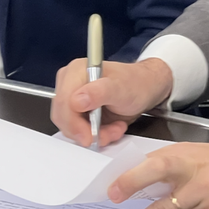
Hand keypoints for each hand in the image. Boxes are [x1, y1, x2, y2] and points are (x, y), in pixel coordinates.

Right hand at [51, 57, 172, 146]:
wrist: (145, 89)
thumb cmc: (135, 84)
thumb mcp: (121, 88)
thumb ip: (99, 92)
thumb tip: (77, 101)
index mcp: (75, 72)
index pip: (63, 103)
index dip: (74, 124)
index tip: (89, 136)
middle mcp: (70, 84)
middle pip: (64, 117)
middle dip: (87, 131)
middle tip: (107, 134)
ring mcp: (72, 98)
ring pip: (71, 128)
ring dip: (95, 135)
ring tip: (114, 129)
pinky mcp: (78, 112)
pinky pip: (79, 131)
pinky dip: (96, 135)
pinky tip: (110, 128)